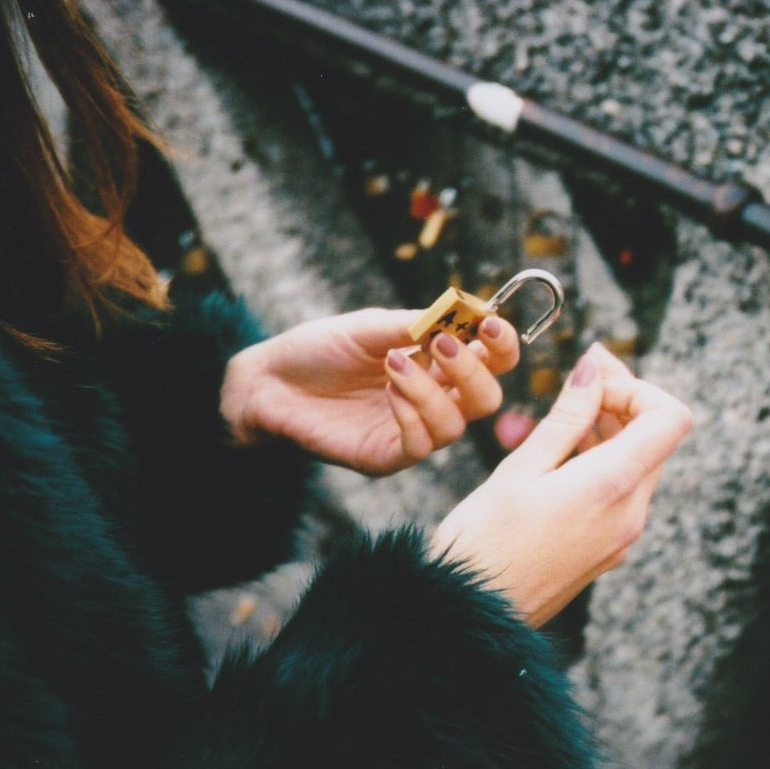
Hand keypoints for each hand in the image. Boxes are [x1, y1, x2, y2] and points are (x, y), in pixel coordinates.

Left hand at [220, 308, 520, 474]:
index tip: (488, 324)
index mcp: (438, 363)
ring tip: (394, 364)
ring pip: (457, 425)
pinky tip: (388, 393)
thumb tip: (465, 312)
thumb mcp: (370, 327)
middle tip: (440, 345)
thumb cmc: (318, 349)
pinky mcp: (386, 456)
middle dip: (474, 371)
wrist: (268, 381)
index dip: (502, 344)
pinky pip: (421, 446)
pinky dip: (412, 415)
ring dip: (432, 391)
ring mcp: (412, 430)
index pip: (493, 360)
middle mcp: (434, 398)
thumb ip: (416, 324)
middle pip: (487, 398)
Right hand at [431, 343, 692, 626]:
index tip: (593, 384)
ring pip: (638, 464)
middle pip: (656, 438)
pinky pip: (621, 492)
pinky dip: (602, 461)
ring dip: (610, 429)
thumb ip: (566, 417)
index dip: (638, 389)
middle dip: (621, 400)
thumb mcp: (520, 469)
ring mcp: (622, 535)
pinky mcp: (607, 549)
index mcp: (613, 486)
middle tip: (582, 373)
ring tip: (566, 408)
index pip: (671, 418)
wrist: (472, 614)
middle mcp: (631, 513)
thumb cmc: (484, 542)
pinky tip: (564, 451)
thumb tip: (594, 370)